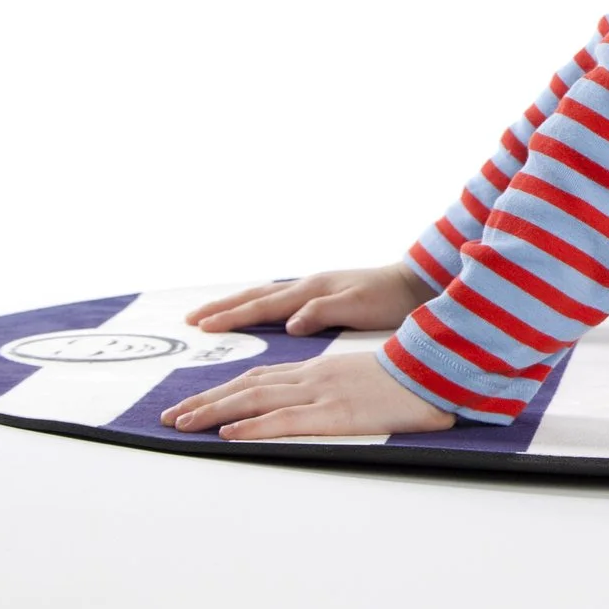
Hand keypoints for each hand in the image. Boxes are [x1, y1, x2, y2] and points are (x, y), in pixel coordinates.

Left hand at [159, 346, 457, 439]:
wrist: (439, 370)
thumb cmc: (407, 379)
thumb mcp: (361, 378)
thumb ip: (334, 387)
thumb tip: (312, 405)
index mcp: (318, 370)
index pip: (259, 376)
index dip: (223, 389)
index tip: (194, 403)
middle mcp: (312, 377)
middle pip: (247, 385)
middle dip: (204, 400)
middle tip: (170, 418)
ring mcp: (322, 393)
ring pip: (256, 398)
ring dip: (214, 411)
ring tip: (183, 424)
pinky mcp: (336, 412)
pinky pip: (286, 418)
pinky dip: (254, 425)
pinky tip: (230, 432)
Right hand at [182, 261, 439, 336]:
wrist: (416, 284)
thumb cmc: (389, 298)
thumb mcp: (357, 306)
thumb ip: (322, 312)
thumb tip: (290, 324)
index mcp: (312, 290)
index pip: (263, 305)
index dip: (232, 316)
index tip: (202, 325)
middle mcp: (308, 286)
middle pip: (256, 296)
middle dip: (223, 308)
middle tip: (191, 319)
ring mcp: (315, 289)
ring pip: (266, 296)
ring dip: (237, 305)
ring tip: (211, 314)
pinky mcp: (323, 295)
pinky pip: (280, 300)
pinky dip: (259, 306)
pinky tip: (255, 312)